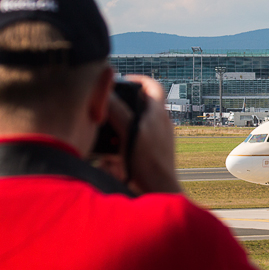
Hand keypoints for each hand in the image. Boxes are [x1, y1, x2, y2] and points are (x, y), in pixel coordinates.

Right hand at [98, 75, 181, 193]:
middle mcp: (162, 124)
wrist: (160, 189)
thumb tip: (106, 94)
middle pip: (145, 103)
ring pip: (142, 121)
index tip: (124, 80)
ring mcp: (161, 138)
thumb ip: (118, 111)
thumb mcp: (129, 132)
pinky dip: (128, 138)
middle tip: (111, 104)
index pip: (154, 86)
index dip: (139, 79)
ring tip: (110, 127)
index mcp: (158, 114)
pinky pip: (141, 138)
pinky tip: (115, 149)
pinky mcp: (156, 152)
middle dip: (128, 102)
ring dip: (126, 121)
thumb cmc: (148, 162)